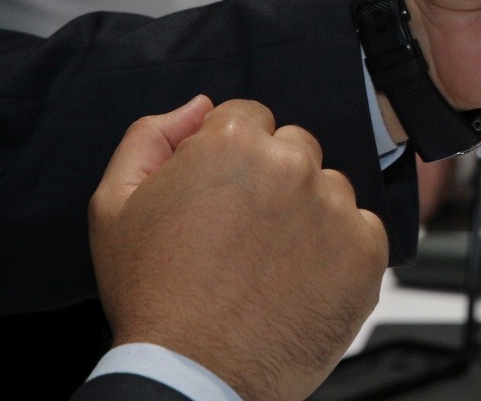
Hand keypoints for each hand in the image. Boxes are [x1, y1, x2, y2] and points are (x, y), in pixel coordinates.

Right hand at [90, 97, 388, 400]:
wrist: (193, 376)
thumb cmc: (152, 295)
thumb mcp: (115, 205)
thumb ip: (152, 137)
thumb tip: (198, 106)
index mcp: (235, 142)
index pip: (248, 118)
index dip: (229, 156)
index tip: (219, 195)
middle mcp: (294, 164)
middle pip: (293, 148)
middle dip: (271, 178)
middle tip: (241, 233)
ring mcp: (335, 207)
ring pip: (329, 189)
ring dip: (307, 213)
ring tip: (268, 264)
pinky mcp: (365, 250)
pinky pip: (361, 230)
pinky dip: (338, 250)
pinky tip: (300, 279)